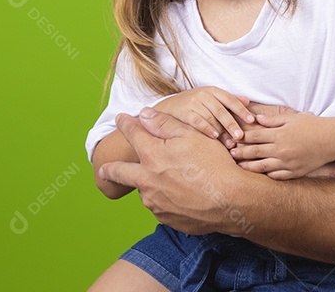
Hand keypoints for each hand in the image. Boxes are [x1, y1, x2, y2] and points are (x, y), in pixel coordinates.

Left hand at [99, 108, 258, 234]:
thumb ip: (164, 124)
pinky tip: (182, 195)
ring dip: (147, 184)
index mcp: (152, 157)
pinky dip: (164, 199)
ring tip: (169, 179)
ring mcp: (155, 203)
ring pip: (143, 190)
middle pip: (118, 173)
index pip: (133, 134)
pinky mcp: (166, 219)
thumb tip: (144, 114)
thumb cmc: (214, 164)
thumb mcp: (192, 135)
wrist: (231, 201)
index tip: (121, 119)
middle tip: (103, 170)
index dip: (126, 123)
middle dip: (109, 169)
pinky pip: (160, 206)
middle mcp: (147, 182)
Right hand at [153, 87, 254, 148]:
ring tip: (230, 142)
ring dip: (221, 131)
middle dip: (232, 124)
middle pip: (221, 110)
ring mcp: (193, 103)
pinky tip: (214, 137)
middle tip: (241, 136)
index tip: (251, 120)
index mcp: (213, 91)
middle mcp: (203, 94)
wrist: (168, 107)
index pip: (230, 100)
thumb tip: (248, 101)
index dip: (241, 110)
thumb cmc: (195, 104)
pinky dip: (206, 129)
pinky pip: (197, 121)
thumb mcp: (212, 98)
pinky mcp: (183, 111)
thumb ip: (229, 100)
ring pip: (210, 117)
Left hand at [229, 109, 334, 179]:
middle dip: (241, 153)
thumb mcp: (292, 118)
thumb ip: (273, 120)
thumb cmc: (312, 126)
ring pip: (263, 167)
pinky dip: (266, 175)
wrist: (331, 140)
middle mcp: (282, 150)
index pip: (256, 136)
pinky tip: (258, 174)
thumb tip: (256, 119)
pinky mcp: (294, 173)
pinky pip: (276, 176)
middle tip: (230, 154)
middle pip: (256, 152)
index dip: (242, 137)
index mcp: (280, 134)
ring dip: (249, 166)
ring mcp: (288, 163)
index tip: (232, 138)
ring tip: (238, 167)